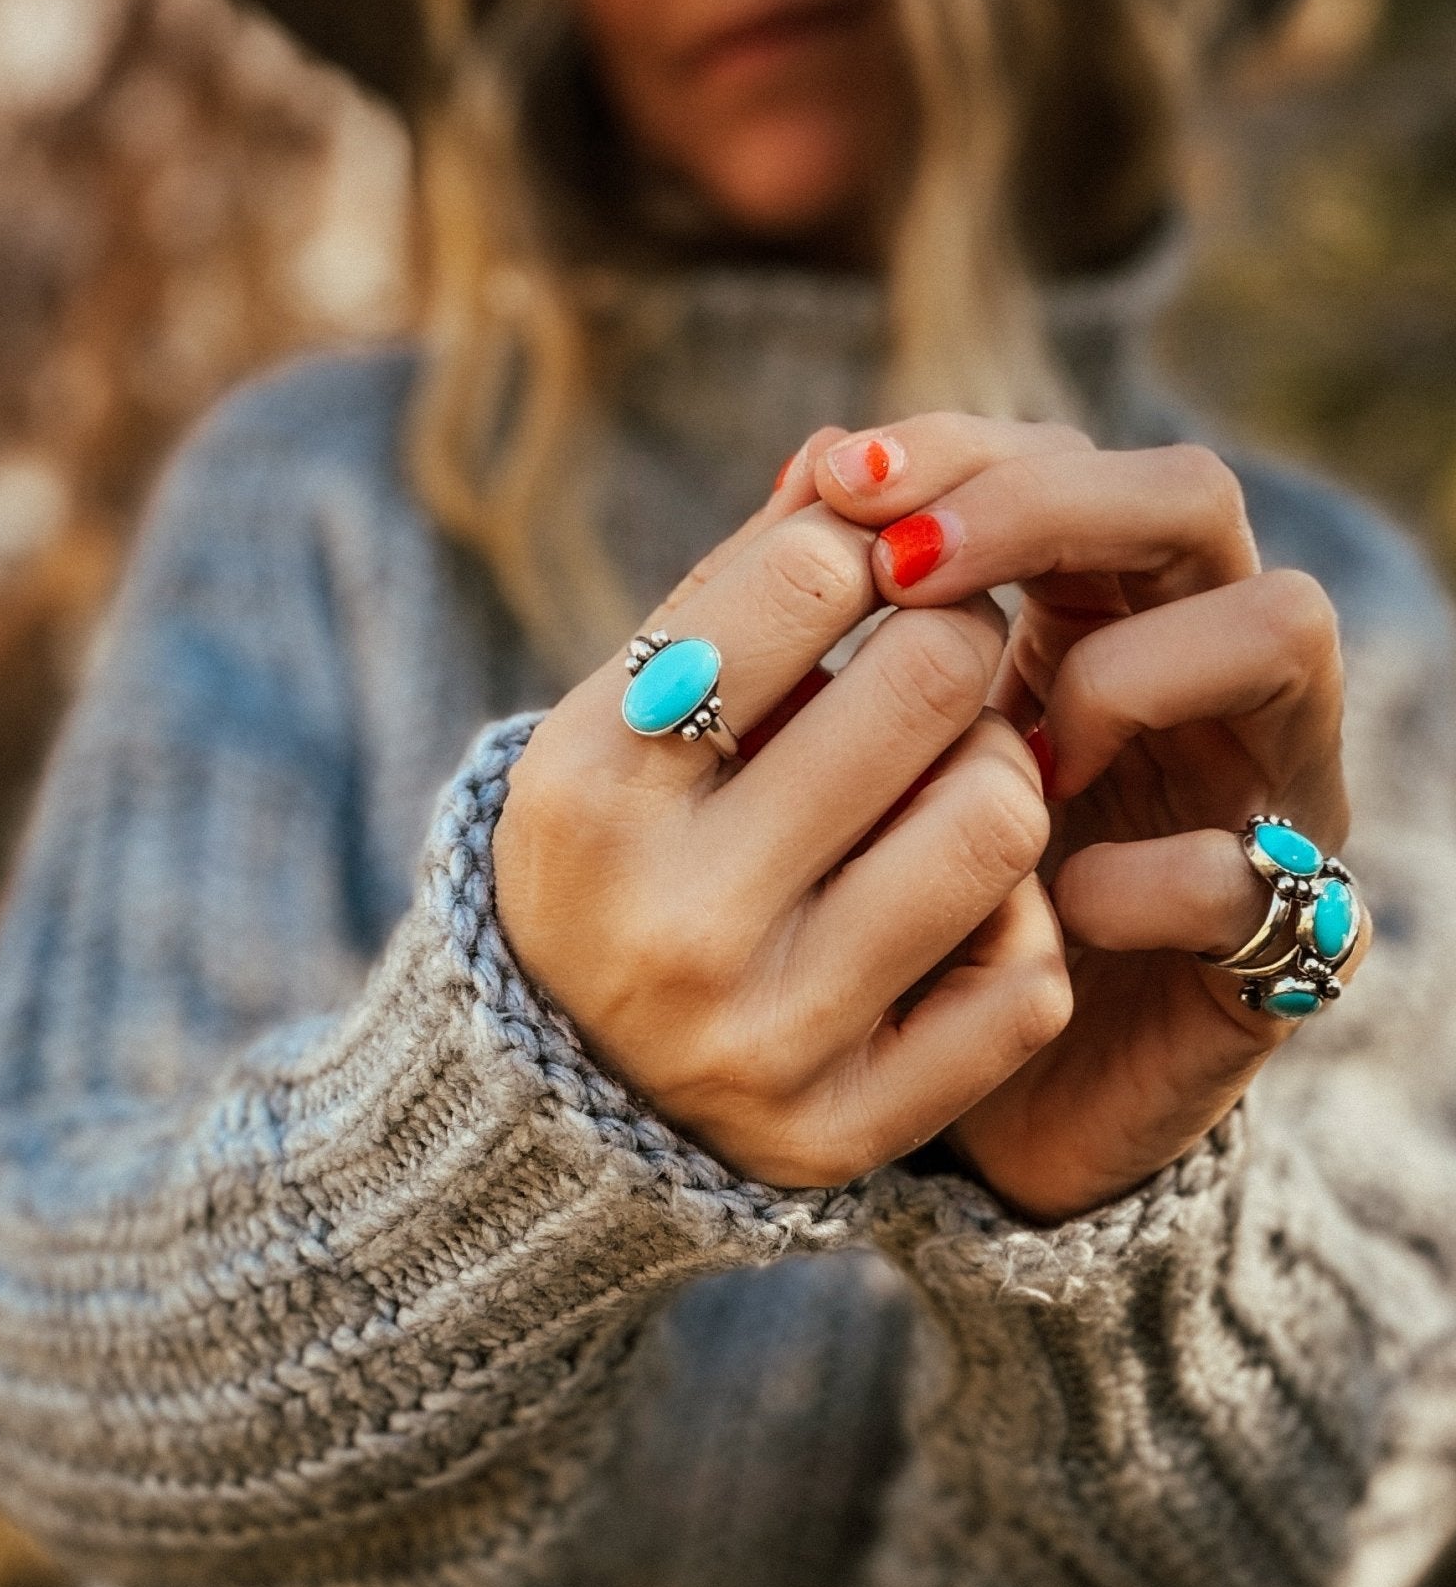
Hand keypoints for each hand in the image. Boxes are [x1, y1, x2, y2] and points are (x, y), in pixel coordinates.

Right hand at [495, 430, 1073, 1187]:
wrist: (559, 1089)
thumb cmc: (618, 852)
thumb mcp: (624, 714)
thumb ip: (736, 586)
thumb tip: (859, 455)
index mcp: (590, 788)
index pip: (807, 573)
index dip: (867, 546)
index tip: (873, 572)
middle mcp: (670, 921)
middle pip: (931, 682)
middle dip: (954, 640)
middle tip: (939, 657)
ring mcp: (763, 1039)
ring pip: (1001, 821)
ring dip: (999, 773)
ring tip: (950, 784)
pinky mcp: (845, 1131)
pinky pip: (1027, 979)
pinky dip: (1012, 926)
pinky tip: (951, 917)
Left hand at [815, 416, 1369, 1218]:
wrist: (957, 1096)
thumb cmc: (893, 896)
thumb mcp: (853, 754)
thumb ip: (846, 634)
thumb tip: (804, 466)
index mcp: (1092, 615)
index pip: (1071, 457)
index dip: (967, 449)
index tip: (841, 483)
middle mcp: (1195, 677)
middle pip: (1192, 496)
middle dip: (1047, 508)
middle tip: (908, 570)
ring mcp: (1255, 793)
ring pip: (1281, 625)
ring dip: (1131, 666)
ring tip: (1025, 752)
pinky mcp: (1271, 938)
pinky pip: (1252, 869)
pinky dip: (1145, 877)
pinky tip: (1056, 910)